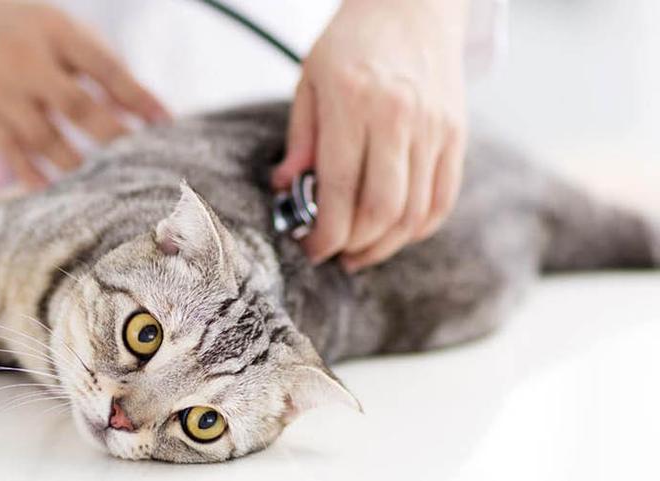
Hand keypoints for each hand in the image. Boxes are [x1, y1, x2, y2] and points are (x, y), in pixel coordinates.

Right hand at [0, 0, 168, 186]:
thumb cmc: (24, 31)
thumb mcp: (60, 31)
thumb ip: (100, 65)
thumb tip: (144, 112)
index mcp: (55, 32)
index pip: (104, 67)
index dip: (137, 96)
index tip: (166, 123)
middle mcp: (27, 62)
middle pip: (77, 106)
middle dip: (112, 136)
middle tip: (141, 161)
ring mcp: (2, 93)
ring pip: (46, 139)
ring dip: (79, 164)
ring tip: (107, 184)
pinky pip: (13, 156)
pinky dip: (36, 177)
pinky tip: (60, 193)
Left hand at [272, 0, 467, 270]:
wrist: (413, 3)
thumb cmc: (353, 40)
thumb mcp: (310, 79)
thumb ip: (301, 137)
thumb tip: (288, 187)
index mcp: (354, 103)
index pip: (338, 188)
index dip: (323, 231)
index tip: (311, 247)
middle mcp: (399, 118)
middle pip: (382, 209)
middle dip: (353, 245)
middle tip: (334, 254)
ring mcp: (434, 127)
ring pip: (414, 212)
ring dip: (385, 245)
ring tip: (360, 251)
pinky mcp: (457, 134)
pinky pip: (443, 198)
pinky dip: (420, 227)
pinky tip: (396, 233)